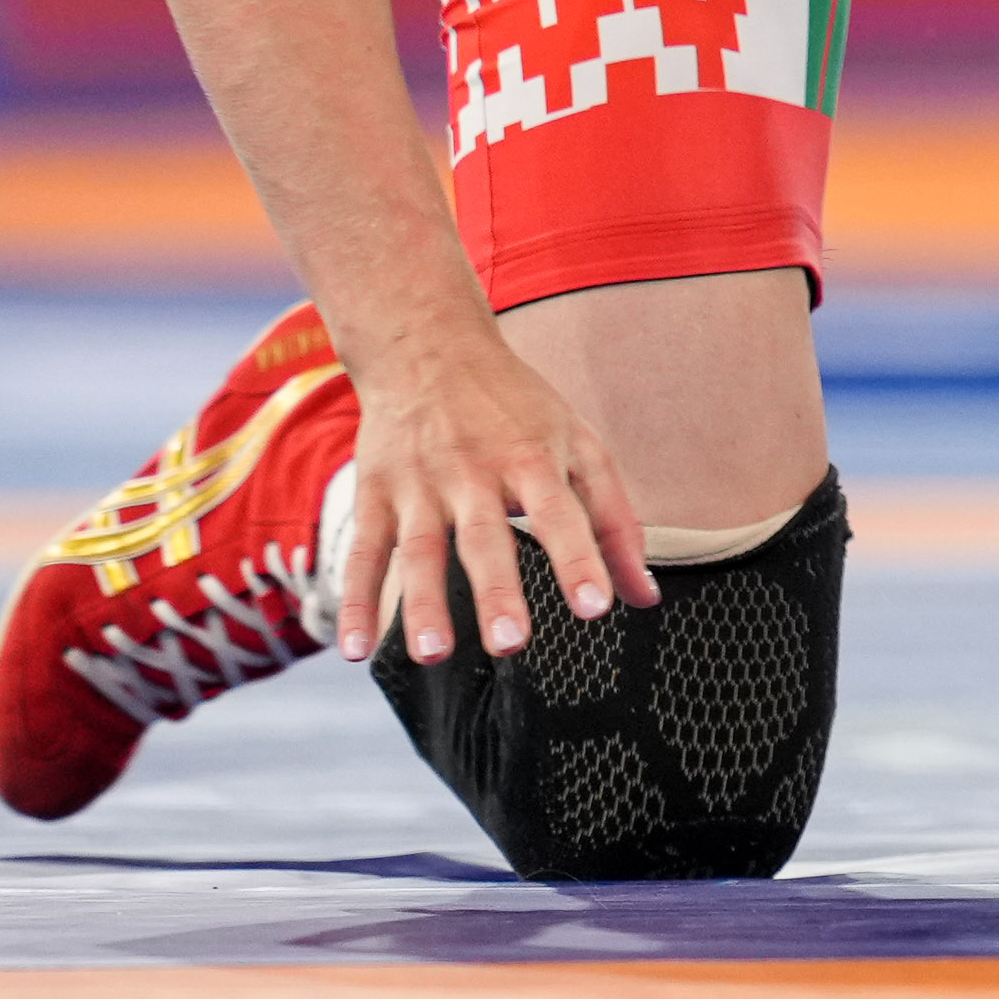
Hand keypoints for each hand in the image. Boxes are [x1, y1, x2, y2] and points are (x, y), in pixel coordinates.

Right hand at [332, 320, 656, 664]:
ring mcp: (419, 484)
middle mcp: (473, 471)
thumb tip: (645, 596)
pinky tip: (353, 648)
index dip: (580, 559)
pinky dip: (355, 601)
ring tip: (432, 653)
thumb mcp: (578, 444)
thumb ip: (614, 520)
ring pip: (419, 550)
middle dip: (497, 592)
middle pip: (485, 537)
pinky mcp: (375, 492)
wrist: (428, 345)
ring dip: (422, 604)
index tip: (596, 607)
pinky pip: (363, 553)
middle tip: (512, 645)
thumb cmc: (517, 408)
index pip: (561, 512)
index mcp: (532, 456)